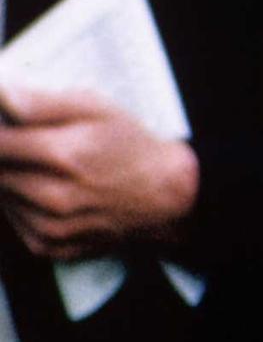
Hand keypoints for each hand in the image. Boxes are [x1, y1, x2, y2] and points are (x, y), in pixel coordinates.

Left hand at [0, 85, 199, 258]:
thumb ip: (39, 102)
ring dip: (11, 181)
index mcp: (62, 155)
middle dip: (6, 157)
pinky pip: (14, 225)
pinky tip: (45, 195)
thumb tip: (0, 96)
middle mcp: (53, 196)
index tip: (6, 129)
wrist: (167, 197)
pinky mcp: (51, 246)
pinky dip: (21, 208)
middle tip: (30, 148)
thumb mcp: (96, 108)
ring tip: (42, 170)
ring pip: (1, 198)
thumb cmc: (132, 148)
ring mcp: (51, 226)